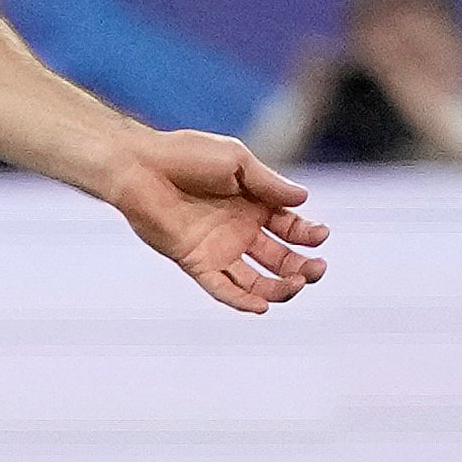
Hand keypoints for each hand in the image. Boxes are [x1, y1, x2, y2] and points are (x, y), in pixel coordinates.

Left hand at [98, 130, 328, 314]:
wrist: (141, 166)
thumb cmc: (186, 154)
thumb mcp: (237, 161)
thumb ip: (268, 183)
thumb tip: (304, 199)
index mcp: (254, 204)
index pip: (291, 227)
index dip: (308, 234)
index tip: (320, 235)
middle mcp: (239, 230)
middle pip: (279, 258)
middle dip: (302, 267)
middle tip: (317, 270)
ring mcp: (219, 248)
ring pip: (256, 279)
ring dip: (280, 287)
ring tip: (298, 285)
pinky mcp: (195, 261)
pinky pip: (222, 287)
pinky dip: (241, 300)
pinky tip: (262, 306)